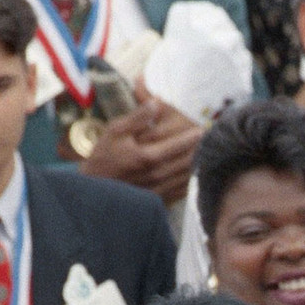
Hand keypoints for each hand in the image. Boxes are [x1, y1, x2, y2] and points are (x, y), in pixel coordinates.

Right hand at [79, 98, 202, 203]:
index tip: (204, 128)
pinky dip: (191, 181)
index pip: (180, 145)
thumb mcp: (114, 131)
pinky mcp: (159, 201)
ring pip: (188, 177)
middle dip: (200, 149)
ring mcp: (160, 191)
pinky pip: (182, 191)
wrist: (94, 190)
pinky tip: (195, 172)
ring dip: (198, 164)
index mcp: (148, 156)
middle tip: (210, 139)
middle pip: (188, 161)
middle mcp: (157, 175)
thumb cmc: (103, 157)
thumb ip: (137, 118)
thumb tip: (156, 103)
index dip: (194, 136)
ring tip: (207, 153)